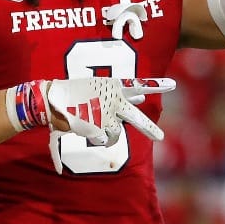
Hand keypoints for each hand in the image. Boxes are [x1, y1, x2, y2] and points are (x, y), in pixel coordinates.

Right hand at [44, 77, 175, 173]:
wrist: (51, 100)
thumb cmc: (72, 92)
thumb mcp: (98, 87)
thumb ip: (122, 92)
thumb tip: (143, 96)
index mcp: (114, 87)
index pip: (139, 84)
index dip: (157, 86)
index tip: (173, 85)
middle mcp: (114, 102)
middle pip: (136, 119)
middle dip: (149, 128)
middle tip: (160, 138)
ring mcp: (106, 117)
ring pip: (115, 135)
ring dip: (107, 134)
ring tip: (93, 125)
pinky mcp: (98, 129)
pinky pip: (101, 139)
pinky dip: (94, 136)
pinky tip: (82, 127)